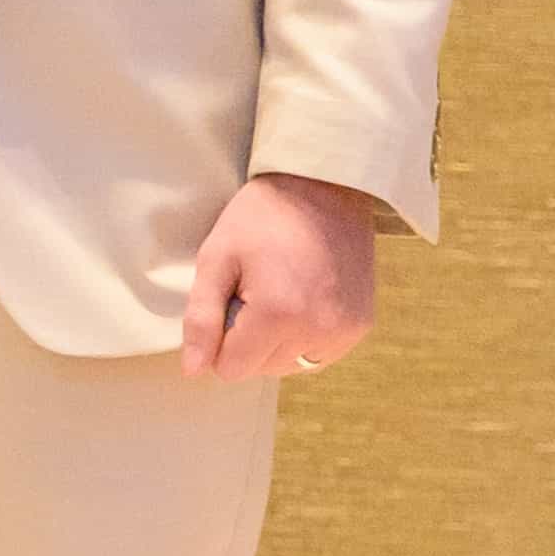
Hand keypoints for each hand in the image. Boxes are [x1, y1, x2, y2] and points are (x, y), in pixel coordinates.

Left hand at [180, 171, 378, 381]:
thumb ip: (201, 318)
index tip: (229, 298)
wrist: (324, 185)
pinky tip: (300, 300)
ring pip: (290, 366)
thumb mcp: (217, 257)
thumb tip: (193, 370)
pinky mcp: (361, 326)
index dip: (220, 338)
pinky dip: (303, 339)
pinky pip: (319, 356)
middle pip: (261, 370)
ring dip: (276, 343)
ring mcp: (345, 331)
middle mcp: (318, 330)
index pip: (231, 369)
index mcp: (278, 314)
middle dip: (248, 340)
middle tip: (255, 288)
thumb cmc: (262, 217)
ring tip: (279, 291)